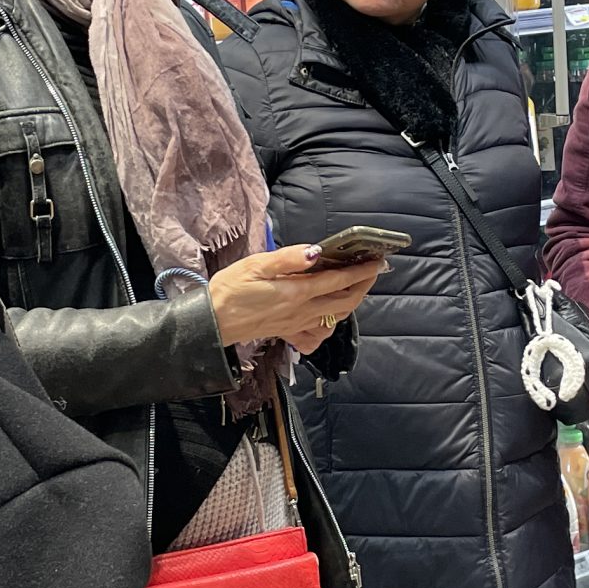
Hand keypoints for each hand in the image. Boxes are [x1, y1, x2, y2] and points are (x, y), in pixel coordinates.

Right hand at [210, 245, 383, 350]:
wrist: (212, 322)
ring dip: (351, 302)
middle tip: (373, 270)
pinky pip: (316, 335)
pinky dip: (329, 326)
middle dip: (363, 285)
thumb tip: (316, 252)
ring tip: (357, 286)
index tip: (376, 260)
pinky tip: (328, 315)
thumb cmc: (230, 289)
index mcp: (297, 292)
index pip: (339, 280)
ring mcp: (296, 324)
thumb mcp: (256, 265)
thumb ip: (288, 258)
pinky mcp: (288, 332)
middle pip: (345, 301)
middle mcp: (302, 311)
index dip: (361, 270)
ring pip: (335, 317)